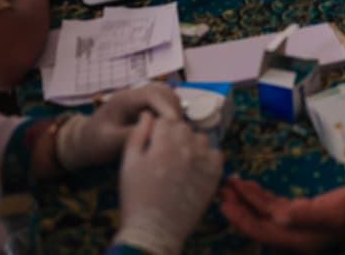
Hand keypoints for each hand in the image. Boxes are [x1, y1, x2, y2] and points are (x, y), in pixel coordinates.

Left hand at [57, 84, 184, 170]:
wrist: (85, 143)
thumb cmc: (94, 143)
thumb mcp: (109, 142)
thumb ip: (130, 135)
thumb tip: (154, 130)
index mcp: (125, 99)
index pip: (152, 94)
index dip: (166, 106)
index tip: (174, 124)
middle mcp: (134, 95)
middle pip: (163, 91)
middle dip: (172, 108)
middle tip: (175, 129)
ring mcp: (140, 100)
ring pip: (166, 95)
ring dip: (173, 110)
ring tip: (172, 130)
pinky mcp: (144, 107)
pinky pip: (164, 104)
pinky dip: (170, 113)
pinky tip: (167, 130)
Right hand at [115, 111, 222, 253]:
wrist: (155, 229)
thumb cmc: (136, 197)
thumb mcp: (128, 163)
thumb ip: (137, 135)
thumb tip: (147, 114)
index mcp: (163, 143)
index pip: (165, 119)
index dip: (158, 130)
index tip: (154, 143)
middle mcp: (186, 147)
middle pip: (184, 127)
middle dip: (174, 135)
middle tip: (166, 153)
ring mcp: (203, 160)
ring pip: (201, 138)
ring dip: (192, 144)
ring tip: (181, 160)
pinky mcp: (214, 175)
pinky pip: (217, 153)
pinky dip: (208, 156)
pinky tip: (196, 167)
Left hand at [220, 177, 344, 252]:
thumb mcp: (332, 211)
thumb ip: (301, 216)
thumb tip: (274, 217)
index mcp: (300, 239)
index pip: (262, 229)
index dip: (242, 215)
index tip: (227, 196)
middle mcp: (297, 237)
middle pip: (259, 225)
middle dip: (239, 208)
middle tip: (222, 188)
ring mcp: (302, 227)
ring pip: (266, 216)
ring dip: (248, 201)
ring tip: (232, 185)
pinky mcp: (307, 215)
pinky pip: (277, 209)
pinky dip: (262, 198)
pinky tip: (253, 188)